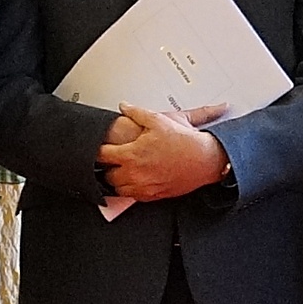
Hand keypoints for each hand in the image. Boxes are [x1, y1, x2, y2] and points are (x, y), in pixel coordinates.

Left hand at [97, 102, 229, 202]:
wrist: (205, 159)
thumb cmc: (185, 141)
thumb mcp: (158, 120)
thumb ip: (137, 112)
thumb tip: (124, 106)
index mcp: (132, 154)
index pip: (102, 155)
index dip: (97, 151)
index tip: (97, 148)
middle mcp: (135, 173)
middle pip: (107, 176)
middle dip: (106, 168)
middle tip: (110, 160)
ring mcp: (144, 186)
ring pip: (118, 189)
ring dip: (117, 181)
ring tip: (120, 171)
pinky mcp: (154, 195)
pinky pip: (133, 197)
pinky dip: (131, 190)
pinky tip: (134, 180)